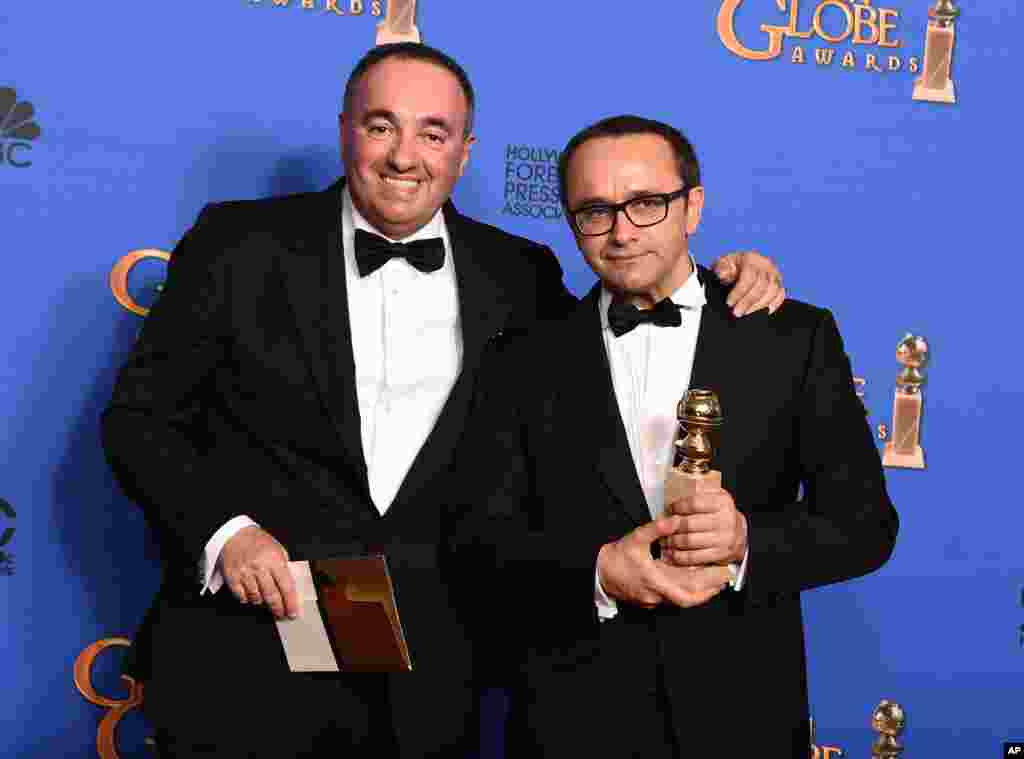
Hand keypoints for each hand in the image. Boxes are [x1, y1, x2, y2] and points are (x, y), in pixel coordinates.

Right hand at [220, 526, 300, 619]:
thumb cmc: (258, 541)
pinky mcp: (232, 577)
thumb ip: (284, 566)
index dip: (290, 602)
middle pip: (271, 595)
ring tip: (267, 602)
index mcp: (274, 559)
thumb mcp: (278, 548)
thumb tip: (290, 587)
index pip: (286, 586)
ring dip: (263, 603)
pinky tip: (252, 596)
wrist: (234, 534)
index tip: (293, 613)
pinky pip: (241, 596)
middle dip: (278, 608)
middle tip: (282, 614)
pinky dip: (248, 599)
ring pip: (256, 598)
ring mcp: (244, 573)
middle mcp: (259, 567)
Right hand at [597, 516, 732, 608]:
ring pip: (682, 598)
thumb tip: (676, 519)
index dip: (706, 591)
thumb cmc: (617, 556)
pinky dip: (686, 588)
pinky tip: (693, 577)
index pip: (685, 595)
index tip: (719, 581)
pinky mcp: (650, 599)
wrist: (599, 572)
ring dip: (699, 589)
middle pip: (689, 598)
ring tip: (715, 578)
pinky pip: (673, 596)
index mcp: (654, 581)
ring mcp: (653, 600)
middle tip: (724, 577)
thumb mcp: (635, 539)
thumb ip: (656, 529)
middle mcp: (656, 595)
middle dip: (709, 589)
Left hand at [661, 487, 746, 566]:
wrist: (738, 533)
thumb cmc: (720, 513)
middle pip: (689, 524)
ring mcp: (724, 539)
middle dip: (671, 526)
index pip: (694, 503)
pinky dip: (679, 556)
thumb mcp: (714, 496)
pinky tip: (671, 553)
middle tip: (661, 526)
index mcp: (723, 502)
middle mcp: (726, 520)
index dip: (678, 506)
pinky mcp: (720, 554)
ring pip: (689, 541)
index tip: (670, 508)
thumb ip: (697, 490)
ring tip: (664, 539)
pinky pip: (694, 557)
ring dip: (672, 541)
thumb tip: (672, 493)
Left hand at [712, 251, 785, 316]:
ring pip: (773, 291)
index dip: (739, 292)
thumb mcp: (720, 264)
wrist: (737, 268)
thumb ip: (720, 268)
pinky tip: (763, 312)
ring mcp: (774, 273)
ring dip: (759, 305)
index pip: (749, 277)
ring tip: (746, 313)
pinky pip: (780, 294)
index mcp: (750, 258)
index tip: (729, 303)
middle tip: (737, 312)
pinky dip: (774, 304)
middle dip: (748, 301)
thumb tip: (723, 274)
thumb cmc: (729, 267)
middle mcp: (765, 264)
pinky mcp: (779, 283)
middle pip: (762, 285)